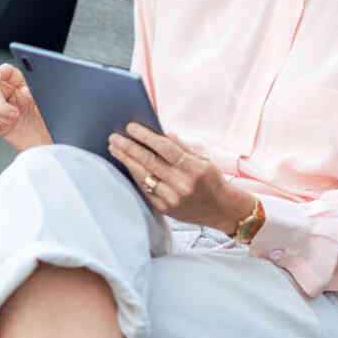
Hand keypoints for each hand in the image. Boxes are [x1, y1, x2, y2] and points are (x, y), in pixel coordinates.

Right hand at [0, 63, 51, 151]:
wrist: (47, 143)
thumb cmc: (51, 122)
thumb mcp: (48, 102)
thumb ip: (36, 89)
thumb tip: (26, 81)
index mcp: (22, 83)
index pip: (5, 71)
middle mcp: (8, 91)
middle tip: (15, 114)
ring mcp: (0, 106)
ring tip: (11, 122)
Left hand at [108, 123, 252, 232]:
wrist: (223, 210)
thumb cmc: (212, 181)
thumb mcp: (204, 160)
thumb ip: (182, 147)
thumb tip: (162, 133)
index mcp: (194, 169)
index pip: (165, 148)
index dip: (146, 136)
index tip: (130, 127)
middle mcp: (182, 185)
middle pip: (149, 162)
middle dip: (128, 148)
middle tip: (114, 137)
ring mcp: (172, 199)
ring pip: (143, 176)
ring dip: (126, 161)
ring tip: (114, 149)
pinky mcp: (165, 209)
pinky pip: (145, 189)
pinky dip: (135, 176)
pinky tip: (126, 165)